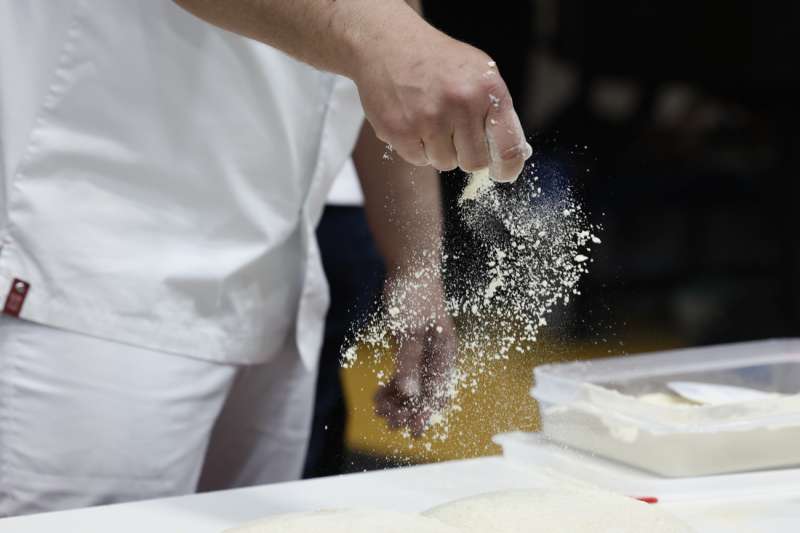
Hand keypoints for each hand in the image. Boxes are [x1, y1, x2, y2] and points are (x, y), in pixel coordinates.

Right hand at [352, 23, 530, 181]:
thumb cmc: (438, 61)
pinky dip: (416, 148)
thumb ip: (496, 111)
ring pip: (445, 163)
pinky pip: (419, 160)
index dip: (508, 167)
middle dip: (466, 154)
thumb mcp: (478, 73)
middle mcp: (461, 104)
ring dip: (439, 149)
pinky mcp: (400, 130)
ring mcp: (429, 118)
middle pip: (475, 162)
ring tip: (429, 119)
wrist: (388, 44)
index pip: (509, 146)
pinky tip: (412, 121)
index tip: (502, 173)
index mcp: (487, 89)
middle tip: (454, 133)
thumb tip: (512, 155)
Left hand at [374, 270, 457, 435]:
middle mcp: (437, 357)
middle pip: (425, 393)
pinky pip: (403, 374)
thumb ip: (409, 363)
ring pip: (412, 386)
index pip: (438, 392)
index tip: (413, 431)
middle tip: (388, 423)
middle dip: (408, 410)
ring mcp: (423, 353)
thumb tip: (408, 393)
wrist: (409, 268)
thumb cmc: (415, 296)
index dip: (426, 413)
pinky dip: (392, 386)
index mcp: (445, 354)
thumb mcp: (410, 331)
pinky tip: (378, 396)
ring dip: (398, 401)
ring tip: (379, 412)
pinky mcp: (410, 347)